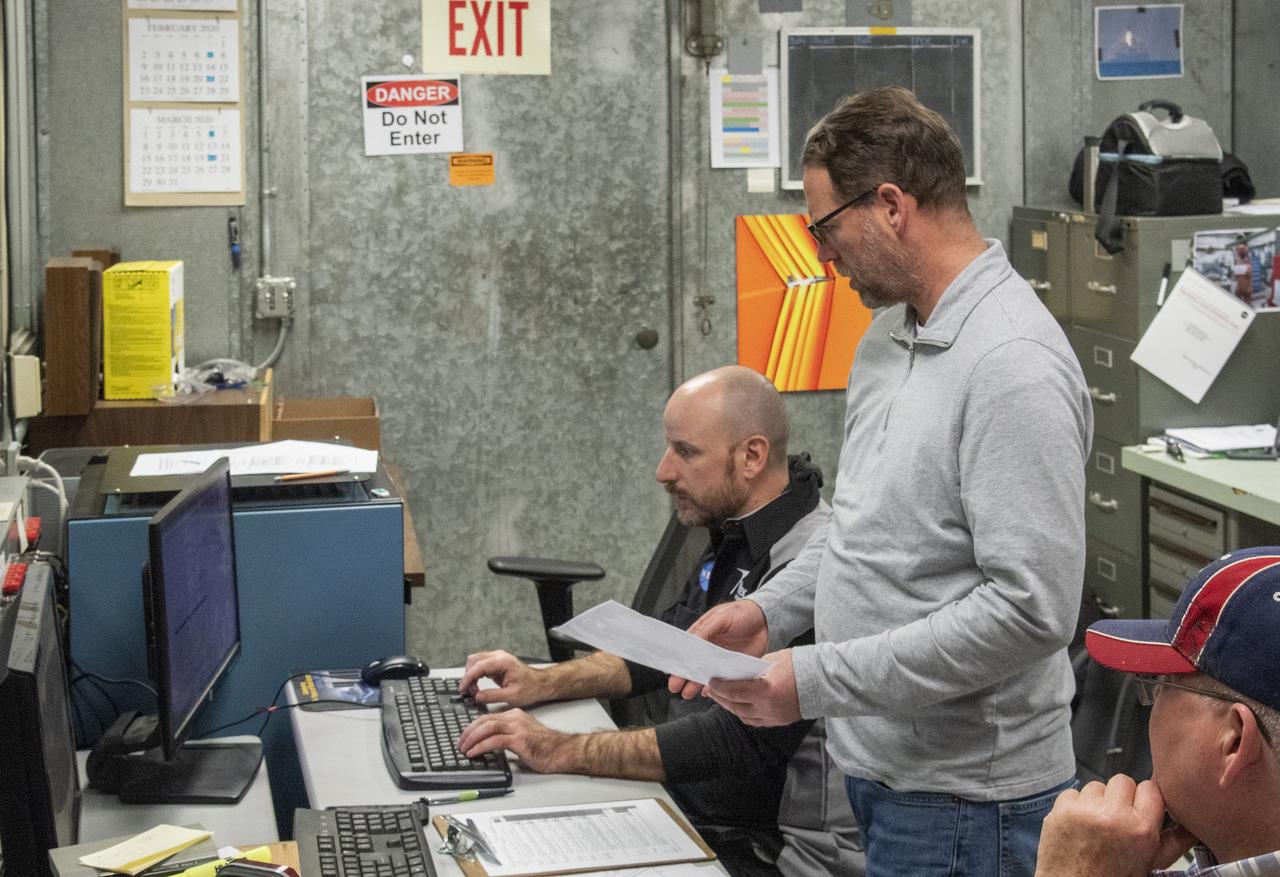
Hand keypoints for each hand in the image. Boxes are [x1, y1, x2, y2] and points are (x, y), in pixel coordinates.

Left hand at [457, 708, 571, 773]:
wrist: (562, 751)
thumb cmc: (546, 747)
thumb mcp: (523, 736)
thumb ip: (508, 736)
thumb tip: (489, 744)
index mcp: (515, 716)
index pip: (488, 717)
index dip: (473, 727)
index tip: (465, 737)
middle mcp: (515, 718)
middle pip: (484, 720)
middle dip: (468, 732)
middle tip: (460, 743)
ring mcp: (517, 728)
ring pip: (487, 728)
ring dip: (472, 739)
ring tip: (464, 748)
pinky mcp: (519, 739)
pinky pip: (494, 741)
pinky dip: (481, 747)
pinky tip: (474, 753)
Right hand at [458, 650, 546, 706]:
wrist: (540, 684)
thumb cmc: (531, 688)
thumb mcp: (512, 696)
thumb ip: (492, 696)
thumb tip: (477, 697)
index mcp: (503, 662)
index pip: (478, 666)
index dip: (468, 678)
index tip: (463, 689)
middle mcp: (499, 657)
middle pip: (473, 661)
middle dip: (468, 676)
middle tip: (469, 692)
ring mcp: (497, 658)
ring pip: (475, 662)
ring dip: (471, 676)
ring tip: (474, 691)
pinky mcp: (496, 664)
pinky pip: (480, 666)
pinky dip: (475, 676)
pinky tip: (477, 688)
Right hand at [667, 600, 768, 698]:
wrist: (766, 620)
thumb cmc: (742, 613)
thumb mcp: (722, 617)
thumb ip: (706, 629)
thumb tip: (692, 641)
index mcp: (703, 633)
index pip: (686, 648)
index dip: (678, 659)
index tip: (670, 671)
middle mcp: (709, 648)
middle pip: (693, 664)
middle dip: (683, 675)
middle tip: (675, 687)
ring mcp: (721, 659)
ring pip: (706, 673)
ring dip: (696, 683)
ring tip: (688, 694)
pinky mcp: (734, 667)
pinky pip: (723, 680)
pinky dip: (716, 687)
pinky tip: (708, 692)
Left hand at [704, 649, 800, 726]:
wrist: (824, 680)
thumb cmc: (799, 665)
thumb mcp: (771, 660)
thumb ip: (753, 669)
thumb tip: (736, 673)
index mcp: (765, 690)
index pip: (734, 691)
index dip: (719, 687)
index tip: (711, 682)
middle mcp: (767, 707)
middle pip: (735, 706)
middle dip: (721, 698)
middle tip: (711, 690)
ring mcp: (774, 717)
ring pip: (743, 716)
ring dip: (730, 707)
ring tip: (722, 698)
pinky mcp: (779, 721)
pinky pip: (755, 721)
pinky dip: (744, 714)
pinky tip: (738, 706)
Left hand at [1035, 775, 1197, 876]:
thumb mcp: (1151, 863)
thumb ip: (1176, 841)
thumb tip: (1194, 824)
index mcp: (1140, 828)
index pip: (1150, 788)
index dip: (1145, 799)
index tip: (1141, 809)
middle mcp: (1112, 815)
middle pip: (1123, 781)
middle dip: (1122, 797)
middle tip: (1118, 818)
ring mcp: (1083, 810)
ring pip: (1097, 785)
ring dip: (1098, 800)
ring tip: (1097, 824)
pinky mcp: (1060, 810)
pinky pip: (1073, 793)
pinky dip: (1076, 805)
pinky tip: (1079, 826)